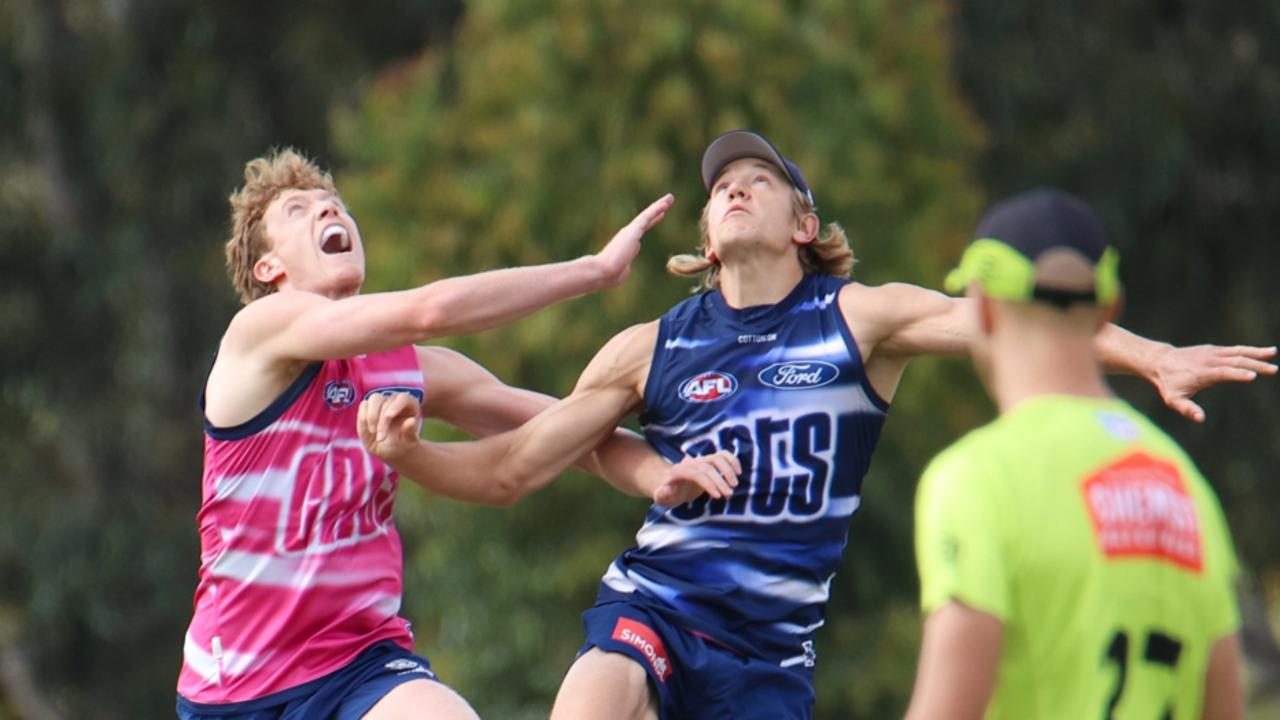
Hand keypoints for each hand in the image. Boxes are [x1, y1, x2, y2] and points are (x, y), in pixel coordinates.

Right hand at [357, 391, 423, 460]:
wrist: (389, 449)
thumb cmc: (402, 444)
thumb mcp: (408, 441)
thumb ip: (410, 431)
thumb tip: (411, 421)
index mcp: (410, 404)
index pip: (403, 398)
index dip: (396, 406)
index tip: (388, 417)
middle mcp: (395, 400)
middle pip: (387, 401)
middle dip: (382, 419)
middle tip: (381, 438)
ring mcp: (381, 402)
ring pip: (374, 399)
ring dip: (372, 416)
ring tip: (373, 432)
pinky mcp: (368, 407)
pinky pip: (364, 406)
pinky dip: (364, 418)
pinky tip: (369, 430)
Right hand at [595, 193, 674, 287]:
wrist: (602, 272)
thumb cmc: (610, 276)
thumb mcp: (622, 271)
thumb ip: (625, 267)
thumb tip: (625, 268)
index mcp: (628, 243)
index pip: (643, 228)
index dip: (653, 220)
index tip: (662, 214)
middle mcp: (629, 234)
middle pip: (646, 219)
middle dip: (657, 209)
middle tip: (668, 200)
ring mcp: (630, 232)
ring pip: (647, 215)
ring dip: (659, 206)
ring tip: (670, 198)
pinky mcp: (632, 232)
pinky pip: (646, 218)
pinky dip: (655, 210)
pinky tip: (664, 205)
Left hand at [652, 450, 741, 506]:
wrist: (671, 485)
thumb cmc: (667, 494)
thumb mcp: (661, 497)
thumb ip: (662, 494)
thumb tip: (666, 489)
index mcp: (679, 471)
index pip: (696, 474)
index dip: (709, 484)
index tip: (718, 496)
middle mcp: (691, 463)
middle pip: (708, 467)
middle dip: (720, 481)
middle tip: (728, 495)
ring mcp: (701, 460)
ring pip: (717, 458)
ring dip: (728, 470)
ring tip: (734, 485)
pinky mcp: (709, 461)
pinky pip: (723, 456)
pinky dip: (732, 461)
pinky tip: (739, 472)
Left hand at [1151, 344, 1276, 421]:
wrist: (1160, 362)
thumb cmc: (1168, 383)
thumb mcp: (1173, 399)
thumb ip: (1186, 409)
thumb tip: (1201, 419)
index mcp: (1202, 373)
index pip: (1222, 372)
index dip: (1237, 374)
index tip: (1252, 376)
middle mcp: (1209, 360)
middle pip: (1235, 361)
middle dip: (1255, 365)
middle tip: (1274, 370)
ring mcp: (1212, 353)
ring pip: (1237, 352)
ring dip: (1256, 353)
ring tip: (1273, 354)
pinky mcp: (1214, 349)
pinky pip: (1235, 349)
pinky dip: (1250, 350)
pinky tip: (1264, 353)